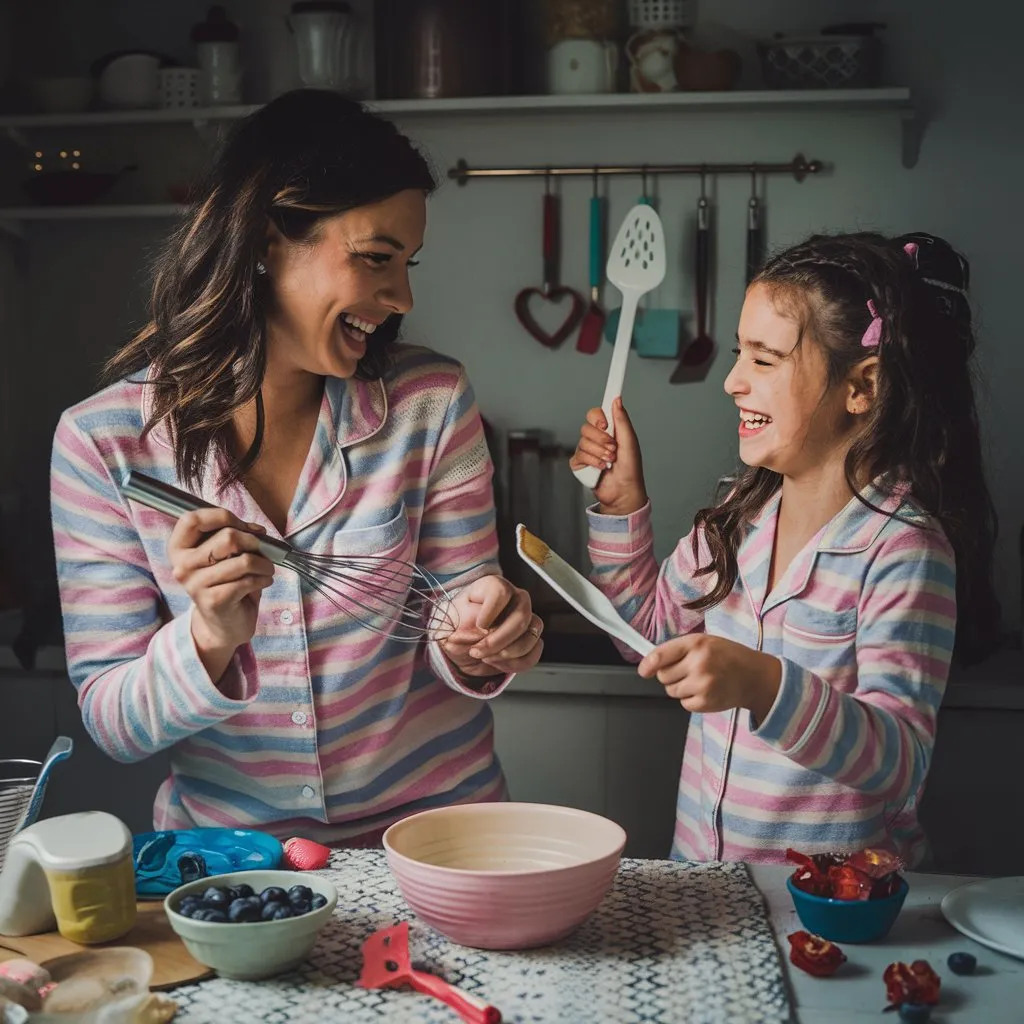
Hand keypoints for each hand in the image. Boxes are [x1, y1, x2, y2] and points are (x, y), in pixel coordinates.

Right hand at [168, 508, 275, 679]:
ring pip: (243, 560)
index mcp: (179, 549)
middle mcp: (182, 566)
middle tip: (263, 551)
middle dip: (254, 542)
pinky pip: (249, 580)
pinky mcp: (214, 601)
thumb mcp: (224, 555)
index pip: (192, 519)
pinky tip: (263, 582)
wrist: (224, 624)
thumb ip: (232, 535)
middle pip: (227, 537)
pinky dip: (264, 579)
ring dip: (264, 564)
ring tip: (266, 569)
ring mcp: (195, 585)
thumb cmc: (226, 582)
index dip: (222, 516)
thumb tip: (256, 530)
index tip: (242, 526)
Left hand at [441, 575, 542, 677]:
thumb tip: (485, 630)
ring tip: (486, 657)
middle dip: (498, 641)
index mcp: (493, 587)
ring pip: (531, 636)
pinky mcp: (531, 640)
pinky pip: (533, 654)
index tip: (479, 625)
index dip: (491, 611)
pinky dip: (515, 664)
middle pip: (521, 616)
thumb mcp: (450, 620)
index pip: (501, 592)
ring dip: (506, 654)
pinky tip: (497, 662)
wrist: (460, 645)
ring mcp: (527, 619)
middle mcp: (515, 599)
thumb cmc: (456, 626)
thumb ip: (465, 621)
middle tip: (477, 651)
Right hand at [569, 397, 647, 514]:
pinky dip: (593, 462)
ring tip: (610, 461)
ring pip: (583, 442)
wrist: (624, 490)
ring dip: (600, 453)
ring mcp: (587, 451)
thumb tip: (617, 400)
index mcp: (608, 430)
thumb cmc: (631, 468)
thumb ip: (622, 420)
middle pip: (586, 427)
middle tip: (613, 448)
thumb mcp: (629, 441)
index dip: (598, 417)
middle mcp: (596, 439)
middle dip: (601, 439)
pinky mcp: (580, 464)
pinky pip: (579, 456)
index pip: (595, 414)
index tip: (605, 424)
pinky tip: (602, 468)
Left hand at [638, 634, 781, 720]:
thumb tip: (650, 665)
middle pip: (663, 676)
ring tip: (700, 681)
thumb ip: (679, 650)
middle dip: (671, 675)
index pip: (661, 655)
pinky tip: (705, 691)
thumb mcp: (705, 642)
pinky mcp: (706, 702)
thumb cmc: (727, 656)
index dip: (648, 664)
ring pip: (671, 691)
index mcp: (696, 643)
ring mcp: (702, 684)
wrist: (754, 677)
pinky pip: (684, 703)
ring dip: (680, 688)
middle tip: (689, 671)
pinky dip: (690, 700)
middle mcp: (698, 663)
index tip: (644, 671)